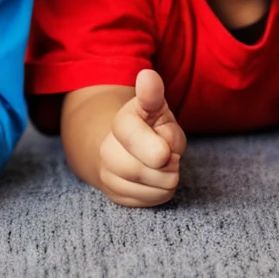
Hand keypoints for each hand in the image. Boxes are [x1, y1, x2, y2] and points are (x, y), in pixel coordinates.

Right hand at [99, 69, 185, 206]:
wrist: (131, 148)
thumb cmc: (151, 125)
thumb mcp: (156, 107)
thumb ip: (153, 95)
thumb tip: (147, 76)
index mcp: (121, 123)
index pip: (130, 135)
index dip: (154, 147)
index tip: (168, 153)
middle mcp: (107, 149)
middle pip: (134, 169)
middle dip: (164, 168)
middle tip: (171, 159)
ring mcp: (108, 173)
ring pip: (143, 189)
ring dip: (165, 181)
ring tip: (165, 168)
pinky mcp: (114, 194)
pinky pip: (145, 202)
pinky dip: (160, 193)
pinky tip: (158, 180)